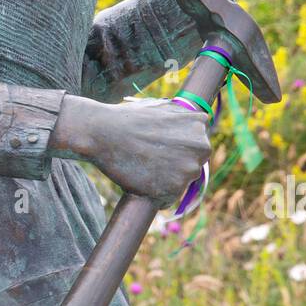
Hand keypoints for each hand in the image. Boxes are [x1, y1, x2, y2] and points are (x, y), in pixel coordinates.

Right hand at [53, 95, 209, 201]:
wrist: (105, 132)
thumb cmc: (129, 118)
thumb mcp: (163, 106)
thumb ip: (184, 117)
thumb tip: (199, 123)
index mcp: (200, 125)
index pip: (197, 146)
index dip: (178, 149)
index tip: (161, 147)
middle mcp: (201, 147)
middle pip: (193, 165)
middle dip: (176, 165)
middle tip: (151, 159)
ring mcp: (189, 169)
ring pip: (182, 183)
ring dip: (166, 181)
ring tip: (144, 168)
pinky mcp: (174, 189)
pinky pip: (168, 199)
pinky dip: (156, 195)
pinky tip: (142, 182)